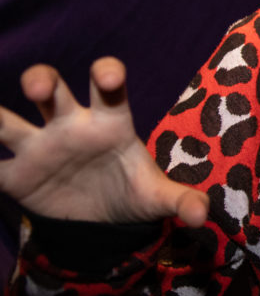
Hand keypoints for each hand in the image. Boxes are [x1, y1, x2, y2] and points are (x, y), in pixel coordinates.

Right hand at [0, 57, 207, 225]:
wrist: (104, 222)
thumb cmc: (133, 191)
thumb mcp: (158, 197)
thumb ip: (182, 200)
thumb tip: (203, 216)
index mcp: (109, 122)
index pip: (108, 88)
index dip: (107, 73)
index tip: (106, 76)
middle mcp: (69, 125)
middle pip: (49, 89)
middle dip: (41, 80)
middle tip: (38, 87)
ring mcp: (38, 148)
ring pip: (6, 121)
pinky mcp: (15, 177)